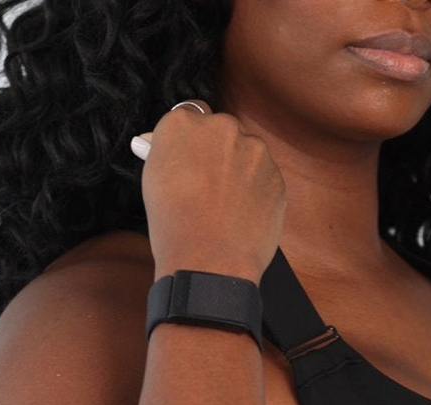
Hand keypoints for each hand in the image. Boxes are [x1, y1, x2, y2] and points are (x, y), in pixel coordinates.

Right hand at [130, 100, 286, 283]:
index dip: (193, 140)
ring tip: (226, 206)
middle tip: (209, 185)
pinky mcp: (275, 174)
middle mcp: (219, 127)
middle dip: (218, 152)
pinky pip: (265, 177)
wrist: (209, 262)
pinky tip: (242, 214)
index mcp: (182, 123)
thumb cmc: (174, 227)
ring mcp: (252, 149)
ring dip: (240, 170)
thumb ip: (169, 153)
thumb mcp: (155, 181)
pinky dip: (257, 191)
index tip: (194, 155)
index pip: (191, 115)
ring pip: (247, 152)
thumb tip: (172, 145)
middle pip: (222, 131)